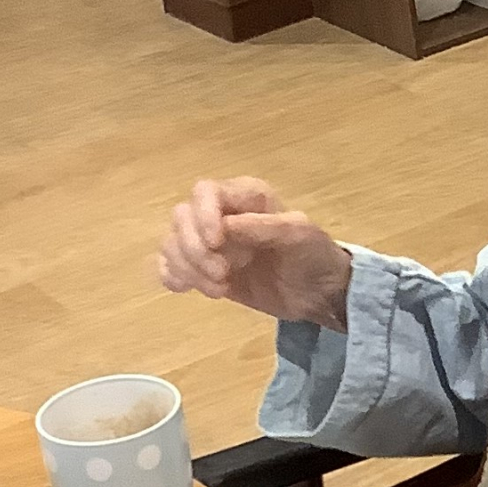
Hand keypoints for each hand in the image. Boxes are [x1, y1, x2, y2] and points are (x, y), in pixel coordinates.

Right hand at [158, 177, 352, 330]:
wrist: (318, 295)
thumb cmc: (314, 256)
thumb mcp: (299, 235)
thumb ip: (262, 227)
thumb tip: (224, 226)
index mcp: (245, 196)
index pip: (205, 192)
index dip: (203, 216)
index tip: (216, 243)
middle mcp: (220, 213)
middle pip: (181, 217)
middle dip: (195, 249)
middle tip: (222, 275)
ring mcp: (208, 242)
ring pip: (172, 243)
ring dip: (188, 268)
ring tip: (221, 289)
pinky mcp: (202, 269)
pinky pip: (169, 266)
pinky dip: (175, 278)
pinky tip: (201, 290)